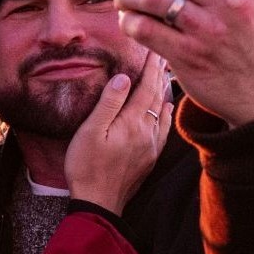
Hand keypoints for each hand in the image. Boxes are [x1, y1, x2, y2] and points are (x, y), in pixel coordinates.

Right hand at [63, 51, 172, 211]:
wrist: (98, 203)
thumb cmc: (87, 166)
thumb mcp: (90, 131)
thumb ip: (109, 103)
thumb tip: (124, 77)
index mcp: (131, 122)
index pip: (145, 87)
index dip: (150, 67)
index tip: (154, 50)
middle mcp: (146, 132)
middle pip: (156, 96)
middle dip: (159, 74)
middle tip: (162, 55)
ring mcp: (150, 146)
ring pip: (162, 111)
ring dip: (163, 91)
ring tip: (165, 75)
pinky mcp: (149, 158)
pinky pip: (163, 129)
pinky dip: (166, 113)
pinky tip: (166, 108)